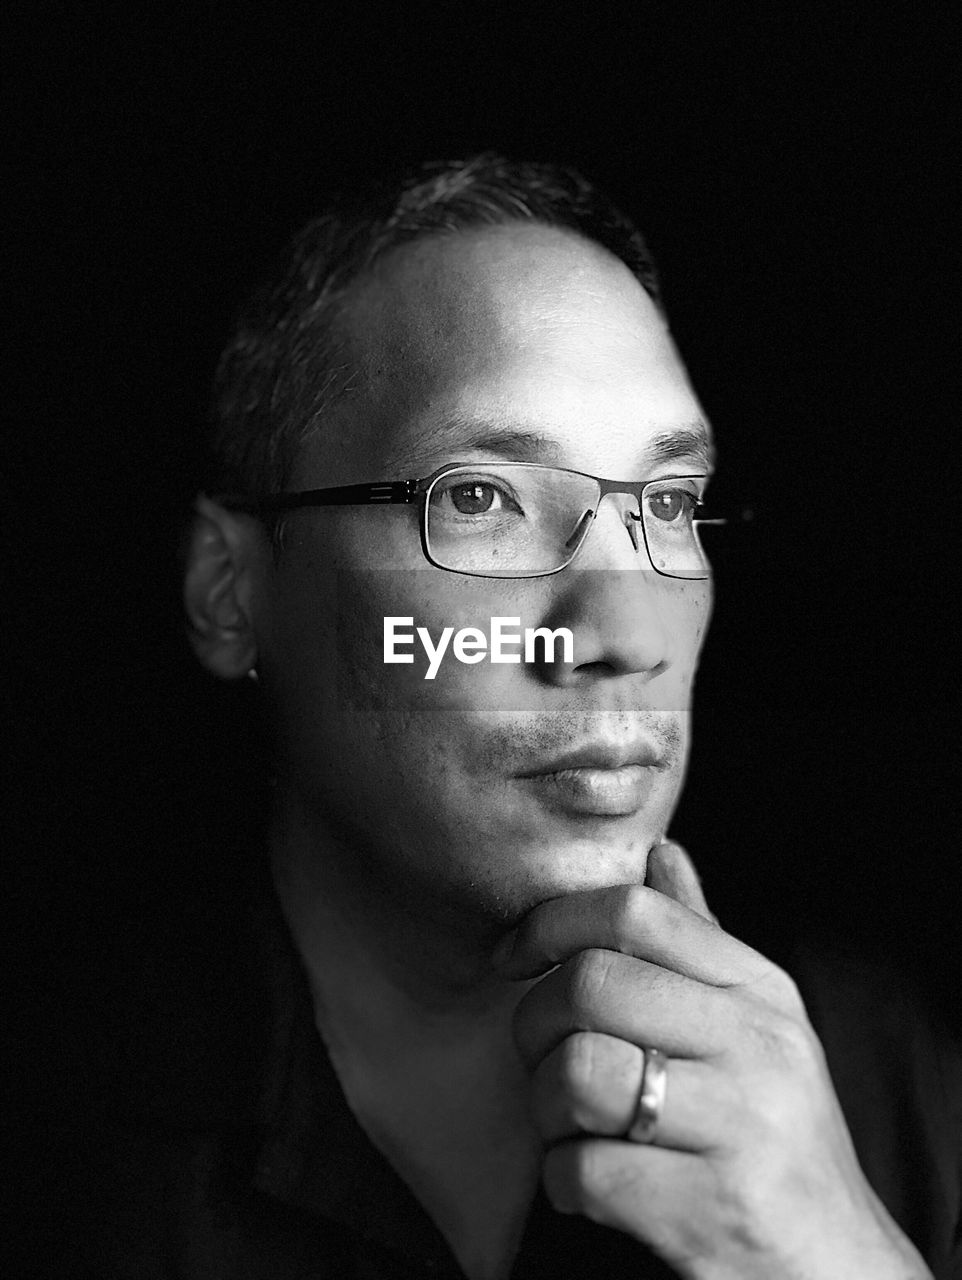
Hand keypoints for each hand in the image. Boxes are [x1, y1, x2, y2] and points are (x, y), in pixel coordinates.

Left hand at [494, 841, 931, 1279]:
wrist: (832, 1264)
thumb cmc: (774, 1133)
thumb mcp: (756, 1026)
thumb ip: (700, 942)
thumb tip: (659, 853)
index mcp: (758, 990)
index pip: (633, 912)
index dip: (549, 924)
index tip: (512, 958)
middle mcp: (757, 1045)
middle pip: (590, 985)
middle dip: (535, 1023)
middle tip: (541, 1055)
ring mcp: (741, 1126)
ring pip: (577, 1074)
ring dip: (545, 1107)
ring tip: (569, 1124)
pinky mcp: (712, 1207)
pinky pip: (583, 1170)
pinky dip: (563, 1179)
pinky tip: (589, 1183)